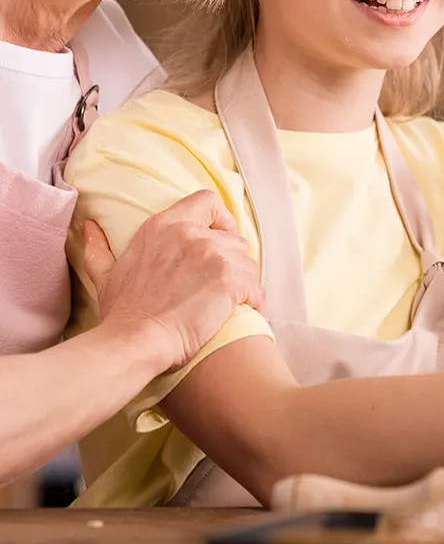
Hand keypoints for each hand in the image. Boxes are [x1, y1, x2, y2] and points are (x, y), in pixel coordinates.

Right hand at [80, 191, 263, 370]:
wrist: (135, 342)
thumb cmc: (122, 312)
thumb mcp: (105, 274)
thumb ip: (99, 247)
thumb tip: (89, 226)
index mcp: (164, 225)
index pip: (208, 201)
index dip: (220, 218)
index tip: (220, 236)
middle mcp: (191, 234)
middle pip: (233, 238)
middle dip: (232, 260)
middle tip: (221, 283)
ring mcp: (213, 255)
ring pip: (247, 262)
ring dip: (244, 281)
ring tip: (232, 300)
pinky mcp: (229, 279)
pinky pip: (256, 286)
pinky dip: (254, 299)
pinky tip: (244, 310)